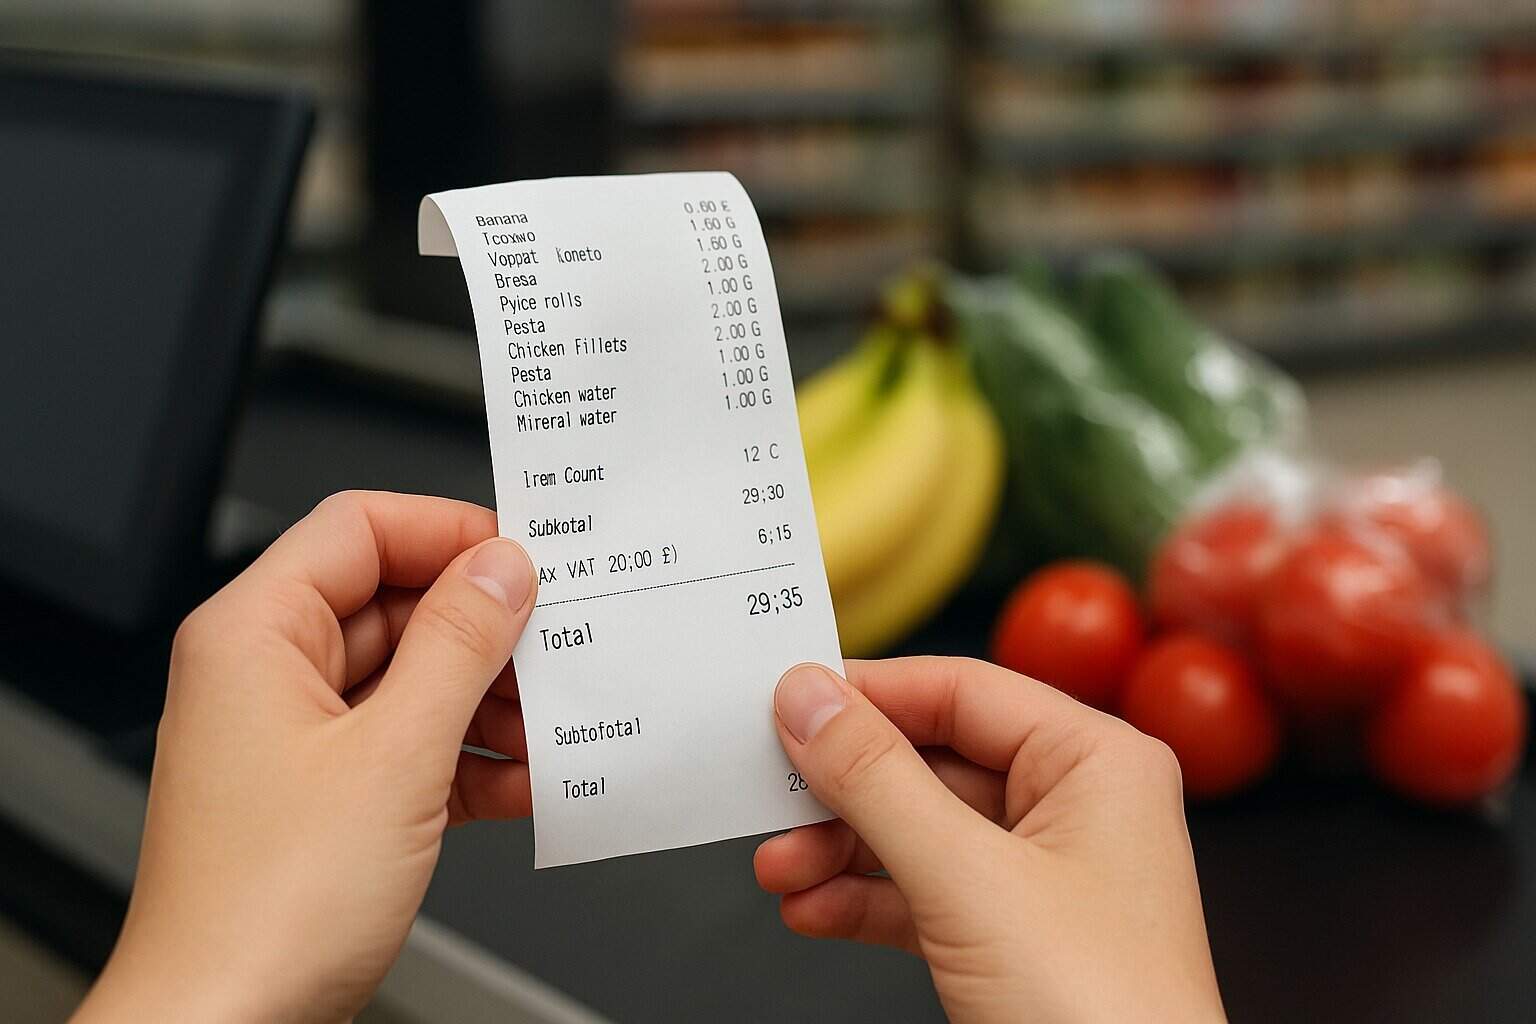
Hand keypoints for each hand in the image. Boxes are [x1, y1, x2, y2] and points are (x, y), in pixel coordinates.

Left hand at [74, 492, 537, 1022]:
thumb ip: (459, 646)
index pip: (360, 529)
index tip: (524, 556)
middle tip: (555, 647)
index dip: (448, 531)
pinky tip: (523, 782)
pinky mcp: (329, 794)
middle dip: (483, 633)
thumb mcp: (395, 754)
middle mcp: (268, 675)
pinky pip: (411, 744)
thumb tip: (502, 570)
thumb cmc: (265, 909)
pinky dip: (469, 759)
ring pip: (412, 680)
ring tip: (550, 726)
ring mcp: (298, 737)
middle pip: (396, 605)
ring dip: (487, 703)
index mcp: (255, 634)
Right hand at [755, 658, 1224, 1023]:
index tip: (790, 703)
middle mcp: (1078, 806)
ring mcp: (1046, 874)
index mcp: (1098, 762)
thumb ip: (878, 782)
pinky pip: (925, 892)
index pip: (962, 690)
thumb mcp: (968, 881)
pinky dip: (865, 901)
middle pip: (931, 763)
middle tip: (772, 794)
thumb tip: (812, 702)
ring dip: (841, 852)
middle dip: (843, 792)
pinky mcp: (1016, 935)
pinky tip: (813, 911)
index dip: (870, 694)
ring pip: (919, 831)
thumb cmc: (1105, 1016)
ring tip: (781, 867)